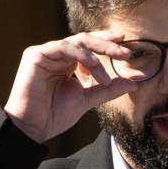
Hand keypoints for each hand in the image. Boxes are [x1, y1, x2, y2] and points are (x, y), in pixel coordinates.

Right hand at [3, 31, 137, 142]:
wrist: (33, 127)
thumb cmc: (55, 115)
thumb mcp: (88, 99)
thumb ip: (108, 89)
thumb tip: (133, 83)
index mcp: (68, 63)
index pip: (90, 47)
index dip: (107, 44)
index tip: (126, 47)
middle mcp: (57, 55)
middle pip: (86, 40)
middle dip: (107, 45)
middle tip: (125, 53)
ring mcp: (46, 53)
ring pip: (77, 42)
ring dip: (96, 56)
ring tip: (105, 76)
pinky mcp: (36, 55)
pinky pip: (63, 47)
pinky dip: (81, 54)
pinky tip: (93, 65)